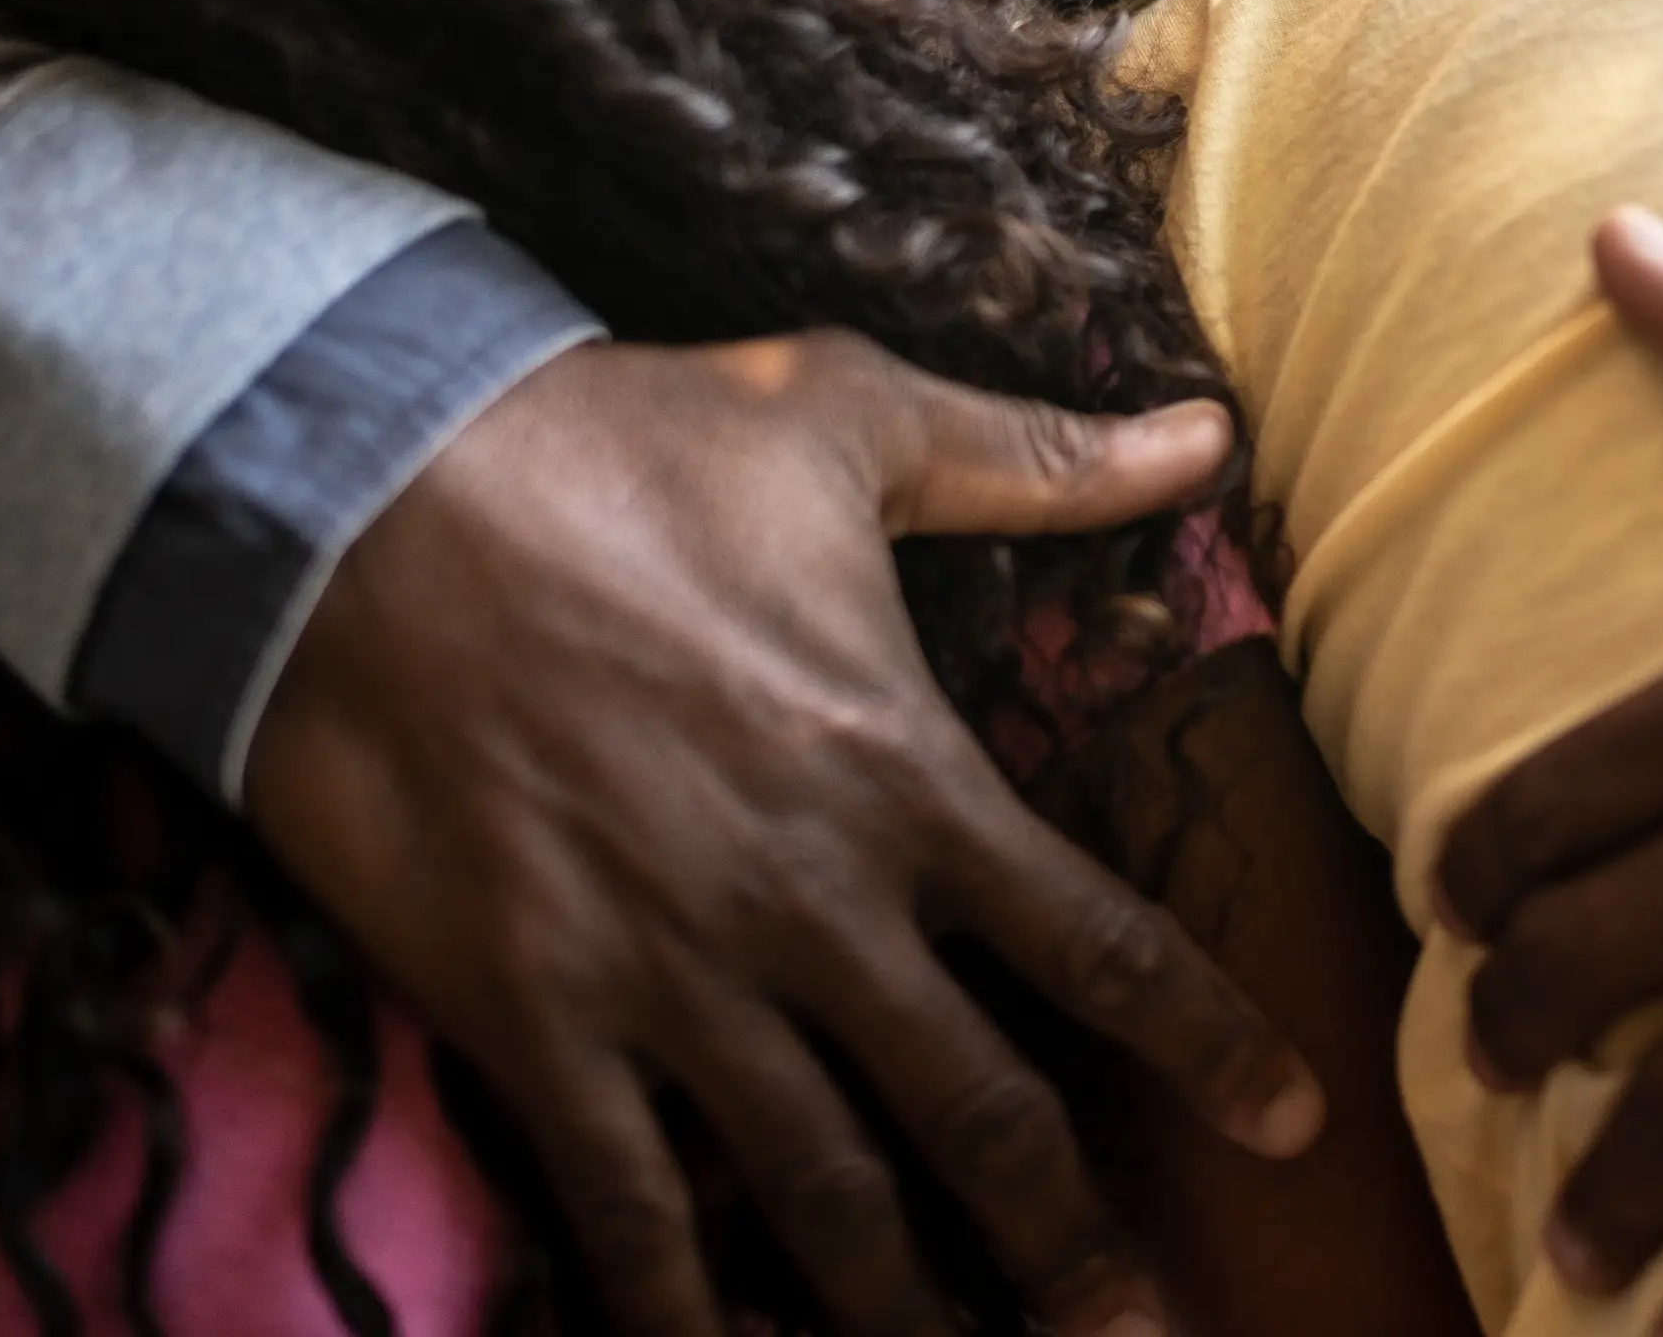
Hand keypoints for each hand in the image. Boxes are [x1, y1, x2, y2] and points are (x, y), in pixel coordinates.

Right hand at [242, 333, 1324, 1336]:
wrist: (367, 500)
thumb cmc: (618, 447)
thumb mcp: (847, 417)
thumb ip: (1035, 457)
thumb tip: (1207, 433)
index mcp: (906, 774)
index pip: (1100, 940)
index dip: (1208, 1040)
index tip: (1294, 1124)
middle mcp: (813, 907)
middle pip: (981, 1115)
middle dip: (1075, 1245)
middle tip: (1151, 1336)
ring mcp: (675, 980)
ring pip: (824, 1193)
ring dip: (911, 1308)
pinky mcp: (538, 1021)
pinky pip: (627, 1208)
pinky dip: (678, 1312)